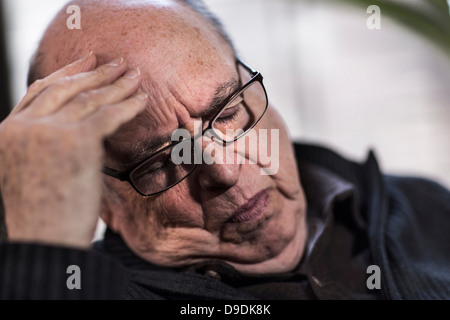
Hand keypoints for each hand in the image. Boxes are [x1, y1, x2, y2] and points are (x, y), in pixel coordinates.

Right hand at [0, 52, 146, 247]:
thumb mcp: (31, 174)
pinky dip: (128, 106)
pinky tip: (142, 100)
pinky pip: (107, 115)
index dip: (65, 73)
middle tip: (118, 62)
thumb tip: (78, 132)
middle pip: (64, 88)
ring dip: (116, 85)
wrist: (46, 244)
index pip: (39, 92)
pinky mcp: (74, 141)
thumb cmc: (44, 217)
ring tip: (136, 74)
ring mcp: (46, 131)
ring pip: (88, 98)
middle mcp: (22, 126)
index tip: (87, 62)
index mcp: (7, 132)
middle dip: (95, 72)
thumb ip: (45, 147)